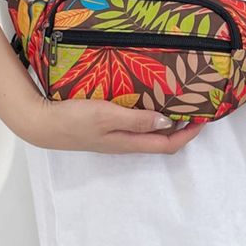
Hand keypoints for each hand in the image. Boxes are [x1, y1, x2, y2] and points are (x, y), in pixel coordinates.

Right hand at [18, 96, 206, 153]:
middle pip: (160, 140)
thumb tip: (168, 121)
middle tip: (193, 107)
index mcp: (128, 142)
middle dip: (181, 128)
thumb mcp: (107, 116)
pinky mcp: (104, 128)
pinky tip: (145, 101)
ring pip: (148, 133)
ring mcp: (113, 136)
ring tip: (176, 102)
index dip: (188, 134)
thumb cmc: (72, 120)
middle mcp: (124, 142)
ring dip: (164, 121)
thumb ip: (137, 120)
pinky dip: (147, 116)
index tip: (204, 118)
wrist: (41, 123)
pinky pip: (133, 125)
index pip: (167, 144)